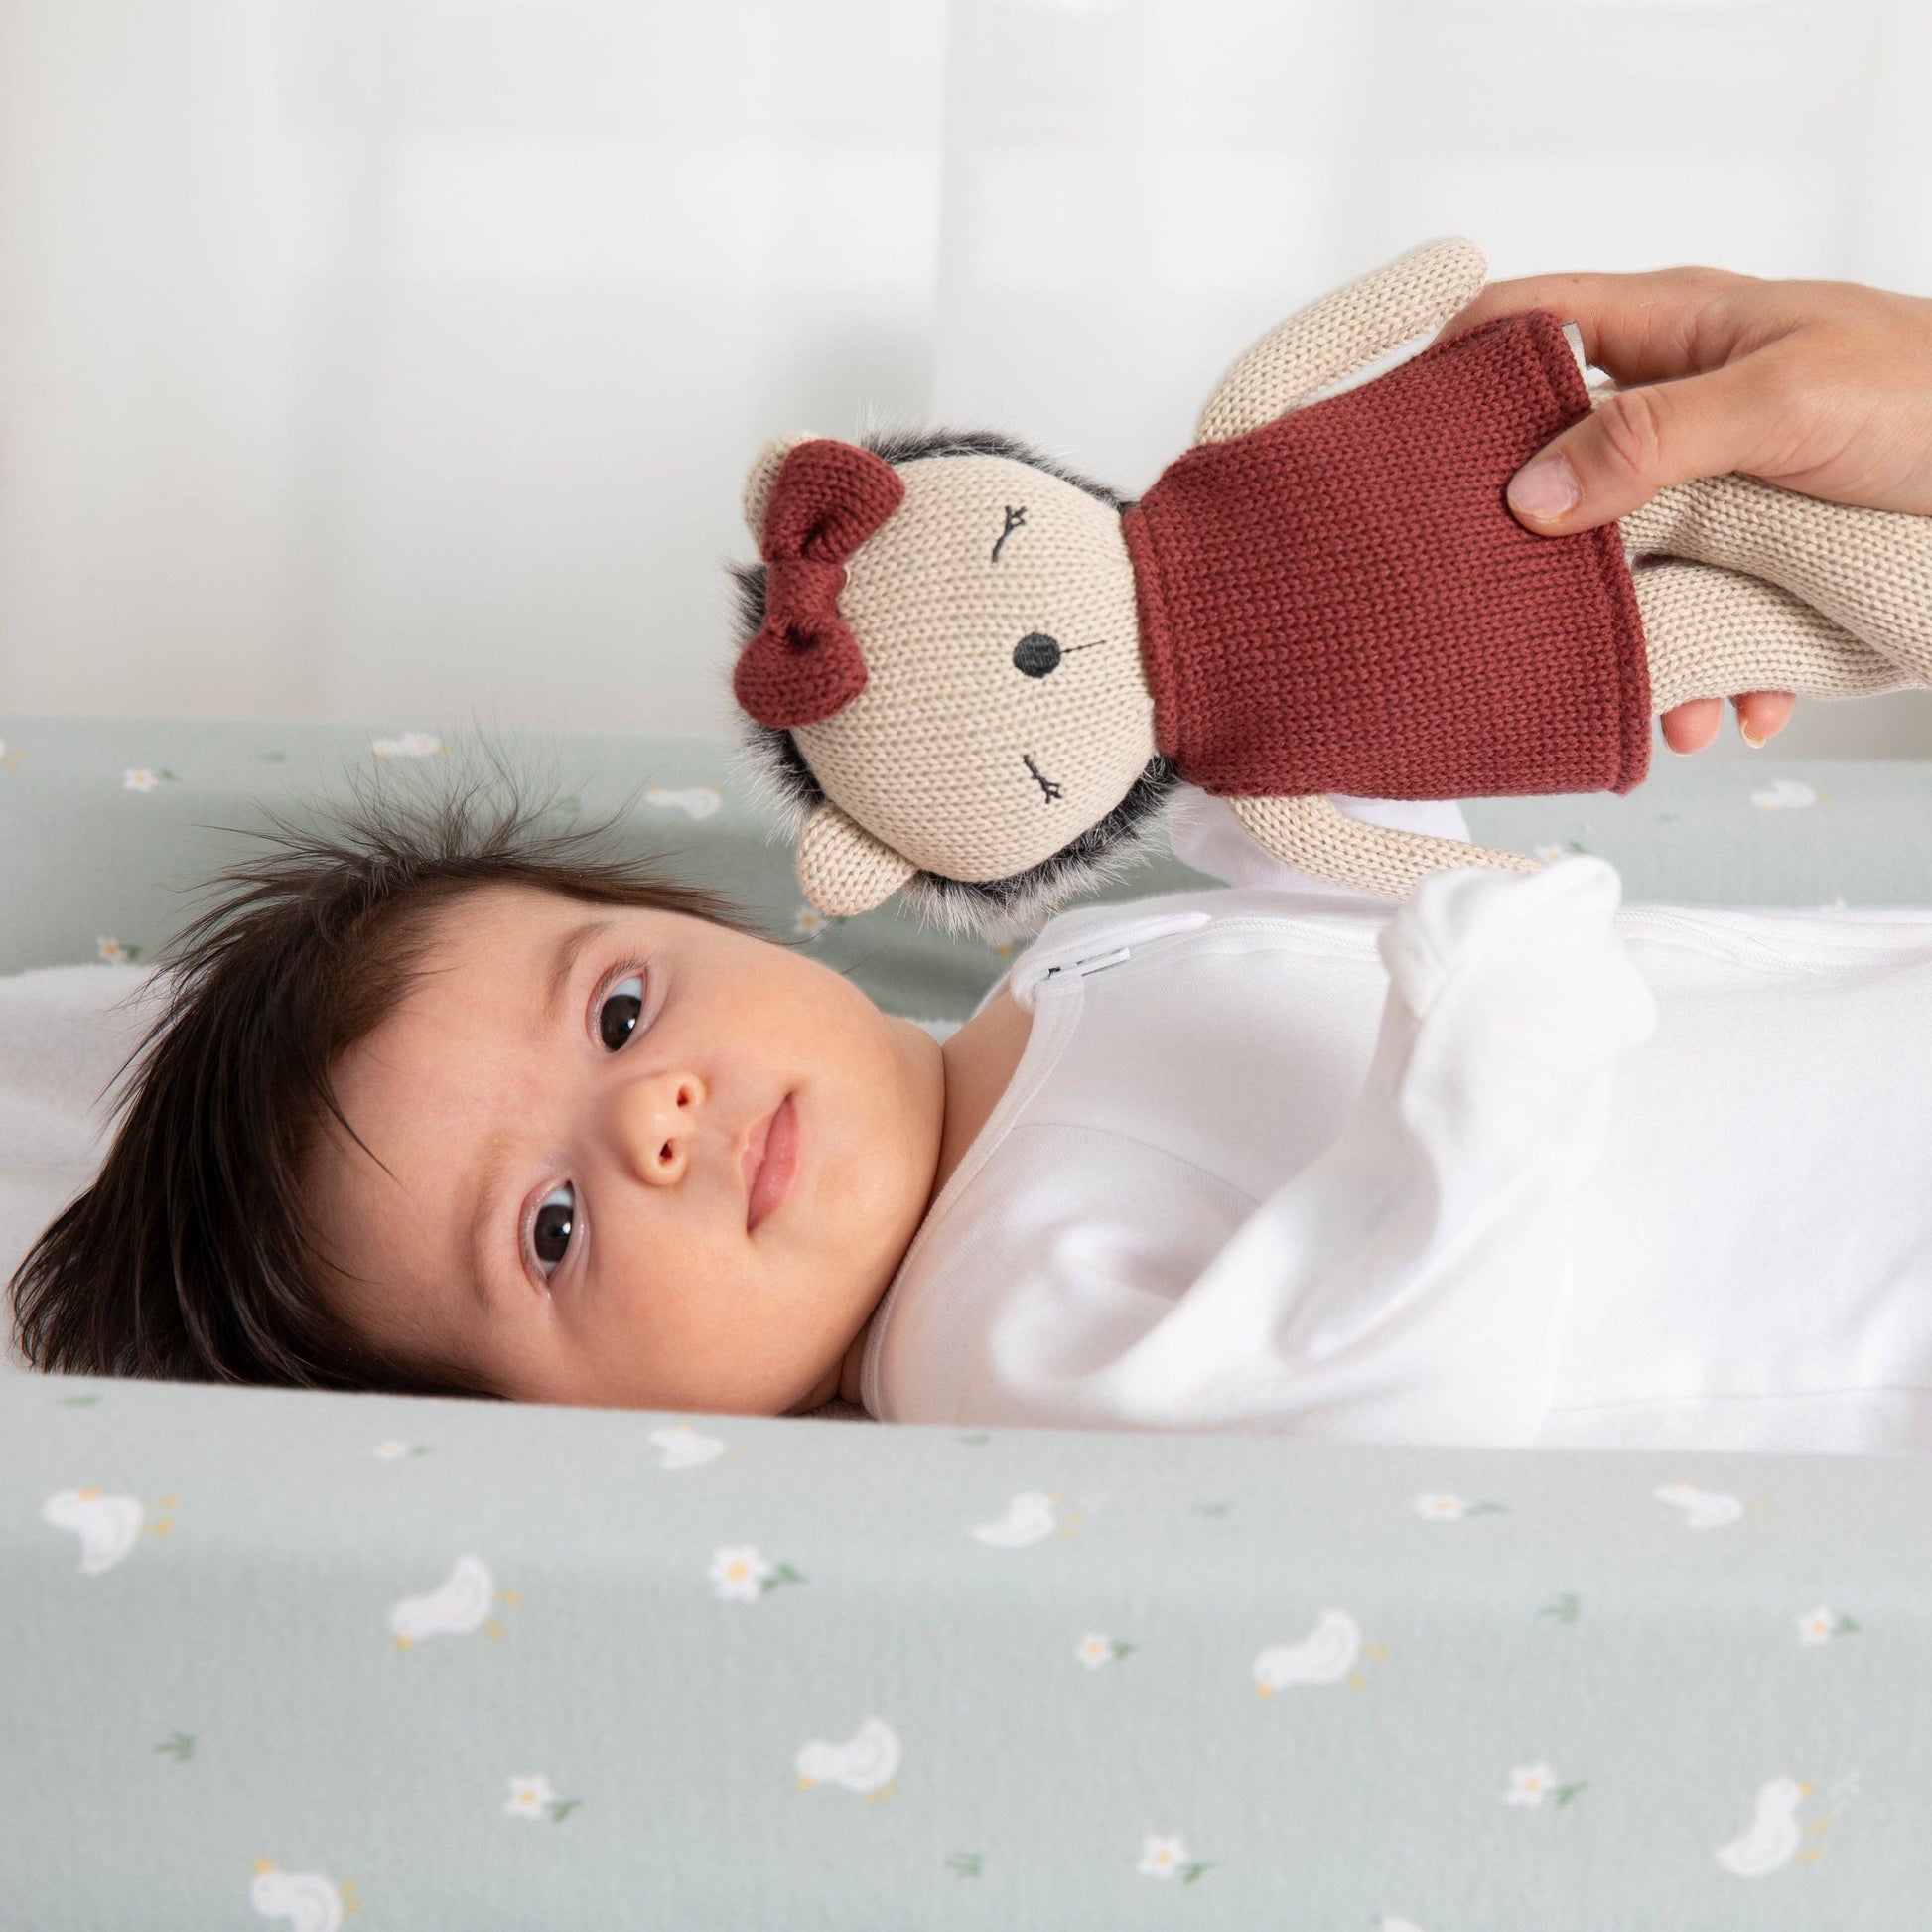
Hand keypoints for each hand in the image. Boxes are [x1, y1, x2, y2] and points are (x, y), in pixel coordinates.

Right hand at [1440, 266, 1931, 750]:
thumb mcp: (1785, 400)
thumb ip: (1650, 436)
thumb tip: (1527, 493)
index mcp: (1674, 331)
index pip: (1524, 322)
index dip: (1448, 367)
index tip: (1392, 441)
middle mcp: (1679, 411)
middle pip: (1553, 470)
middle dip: (1527, 548)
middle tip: (1486, 602)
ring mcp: (1715, 493)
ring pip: (1625, 574)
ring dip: (1634, 642)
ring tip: (1659, 696)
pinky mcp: (1758, 565)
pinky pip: (1701, 627)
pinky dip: (1712, 679)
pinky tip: (1737, 707)